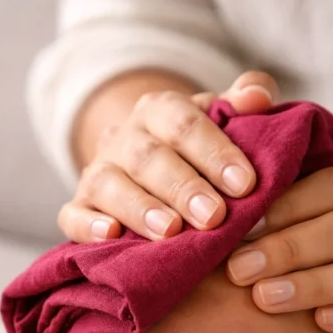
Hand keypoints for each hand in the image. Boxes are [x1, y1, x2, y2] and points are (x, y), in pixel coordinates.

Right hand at [60, 71, 279, 242]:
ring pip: (108, 184)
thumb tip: (259, 96)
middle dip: (182, 186)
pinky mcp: (77, 207)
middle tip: (213, 216)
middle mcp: (123, 137)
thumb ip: (240, 105)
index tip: (244, 184)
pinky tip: (111, 235)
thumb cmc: (194, 149)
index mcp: (158, 109)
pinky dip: (88, 225)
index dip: (214, 152)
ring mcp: (96, 173)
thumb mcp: (219, 119)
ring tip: (170, 231)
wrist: (143, 165)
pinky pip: (72, 215)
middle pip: (148, 156)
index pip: (183, 122)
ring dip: (140, 208)